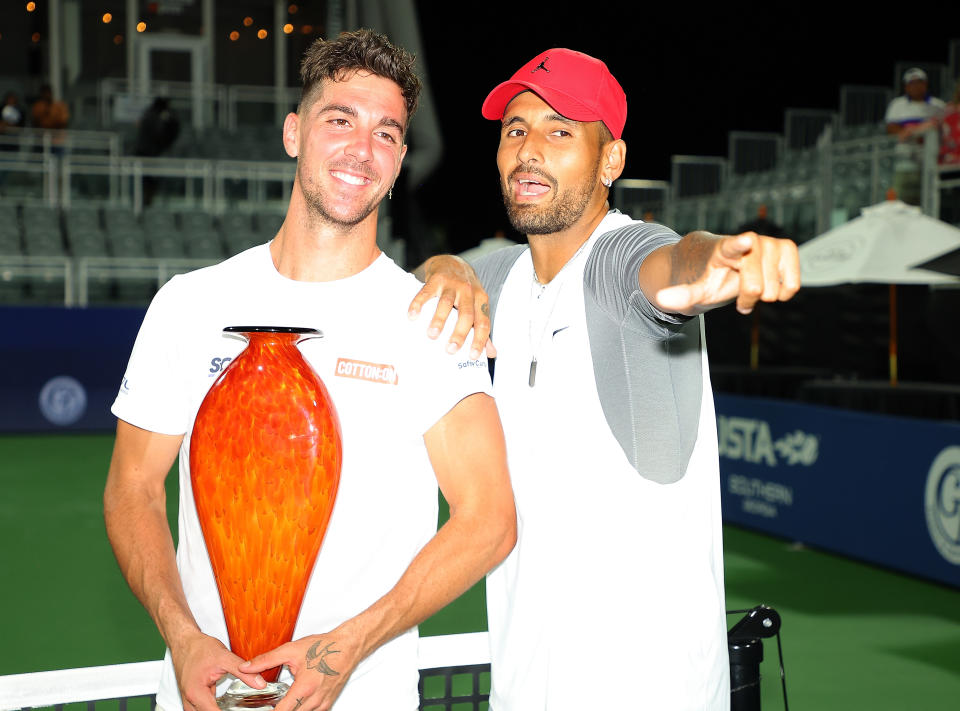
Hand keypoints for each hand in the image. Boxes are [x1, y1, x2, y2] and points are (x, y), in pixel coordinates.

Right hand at [171, 630, 266, 710]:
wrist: (185, 642)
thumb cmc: (199, 648)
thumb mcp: (224, 657)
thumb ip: (243, 672)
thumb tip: (260, 684)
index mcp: (196, 693)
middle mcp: (190, 700)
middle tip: (241, 708)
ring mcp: (189, 700)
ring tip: (234, 707)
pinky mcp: (192, 699)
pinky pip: (202, 710)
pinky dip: (214, 709)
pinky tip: (226, 707)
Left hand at [239, 632, 358, 710]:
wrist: (348, 646)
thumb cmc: (324, 647)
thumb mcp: (291, 650)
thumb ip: (266, 660)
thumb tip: (247, 667)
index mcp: (305, 687)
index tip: (263, 709)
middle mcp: (316, 699)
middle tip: (272, 704)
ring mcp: (324, 703)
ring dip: (292, 710)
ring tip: (283, 703)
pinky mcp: (328, 703)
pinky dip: (303, 709)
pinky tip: (297, 702)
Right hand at [409, 255, 495, 359]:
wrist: (451, 262)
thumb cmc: (465, 290)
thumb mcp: (477, 305)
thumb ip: (482, 328)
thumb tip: (491, 353)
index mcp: (480, 300)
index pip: (483, 323)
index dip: (479, 340)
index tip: (472, 356)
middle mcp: (468, 291)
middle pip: (466, 314)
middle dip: (459, 333)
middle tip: (450, 350)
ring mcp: (452, 284)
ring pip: (447, 303)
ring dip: (439, 320)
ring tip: (432, 335)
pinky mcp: (436, 279)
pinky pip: (427, 292)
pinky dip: (419, 304)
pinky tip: (413, 316)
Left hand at [655, 232, 799, 314]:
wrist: (718, 259)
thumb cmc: (705, 274)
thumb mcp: (692, 288)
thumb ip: (680, 295)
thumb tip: (661, 299)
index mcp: (723, 249)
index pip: (733, 245)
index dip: (740, 245)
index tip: (746, 241)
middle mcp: (749, 242)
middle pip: (755, 286)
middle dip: (746, 299)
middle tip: (736, 296)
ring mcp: (769, 243)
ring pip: (774, 288)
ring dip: (764, 297)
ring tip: (749, 288)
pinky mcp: (786, 248)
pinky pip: (793, 284)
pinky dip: (784, 292)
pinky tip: (769, 288)